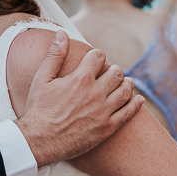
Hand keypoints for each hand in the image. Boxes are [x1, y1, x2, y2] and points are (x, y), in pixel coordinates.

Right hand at [14, 31, 141, 166]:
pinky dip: (136, 104)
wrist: (38, 141)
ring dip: (127, 83)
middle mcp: (95, 93)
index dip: (96, 55)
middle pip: (116, 72)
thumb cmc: (38, 109)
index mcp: (80, 78)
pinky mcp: (107, 128)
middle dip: (113, 69)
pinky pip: (128, 113)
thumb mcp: (41, 79)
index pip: (98, 56)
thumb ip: (54, 55)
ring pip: (125, 90)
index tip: (94, 59)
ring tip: (125, 82)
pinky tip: (138, 99)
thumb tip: (62, 33)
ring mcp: (103, 111)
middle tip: (110, 72)